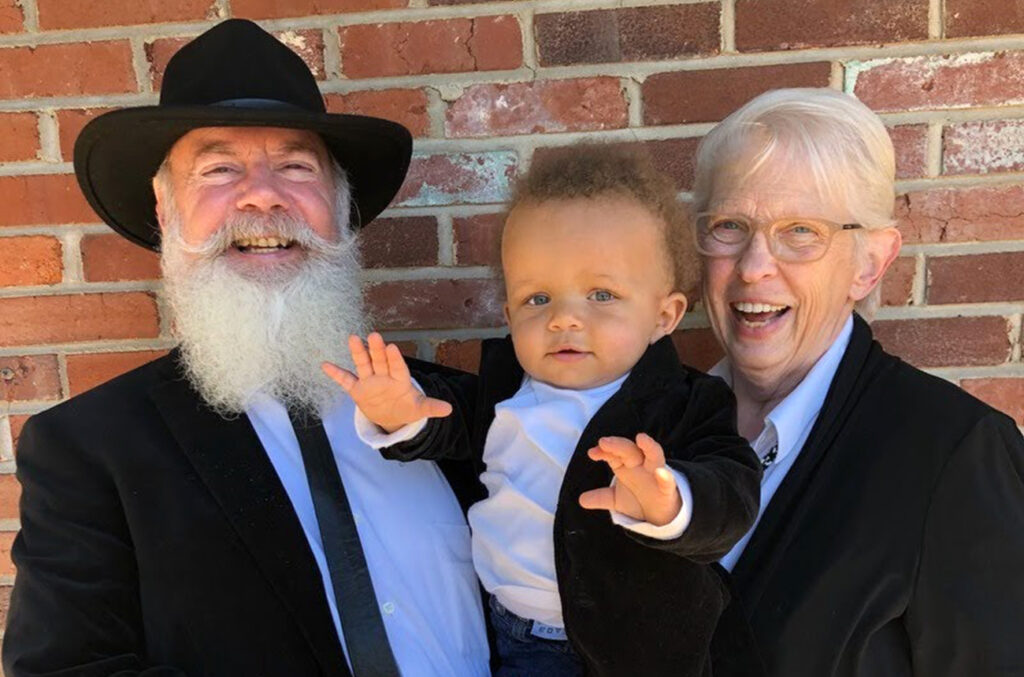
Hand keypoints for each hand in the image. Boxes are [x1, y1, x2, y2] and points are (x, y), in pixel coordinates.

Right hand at [322, 333, 451, 432]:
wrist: (391, 416)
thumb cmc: (406, 407)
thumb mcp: (419, 409)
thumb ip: (431, 407)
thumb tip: (449, 409)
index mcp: (400, 379)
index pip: (397, 367)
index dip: (395, 359)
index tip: (393, 347)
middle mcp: (384, 376)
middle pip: (380, 361)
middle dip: (377, 349)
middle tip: (374, 336)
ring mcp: (370, 381)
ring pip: (363, 364)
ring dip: (358, 353)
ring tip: (352, 338)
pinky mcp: (358, 389)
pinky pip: (346, 380)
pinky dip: (336, 374)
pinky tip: (326, 364)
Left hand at [578, 433, 681, 526]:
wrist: (659, 513)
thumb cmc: (637, 498)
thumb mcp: (616, 500)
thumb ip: (600, 498)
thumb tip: (581, 500)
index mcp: (626, 465)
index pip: (614, 453)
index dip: (603, 451)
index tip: (592, 453)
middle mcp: (641, 464)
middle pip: (629, 450)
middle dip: (617, 444)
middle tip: (604, 441)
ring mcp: (655, 474)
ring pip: (654, 455)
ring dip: (649, 446)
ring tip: (641, 438)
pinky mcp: (667, 488)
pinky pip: (668, 481)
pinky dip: (665, 477)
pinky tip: (660, 472)